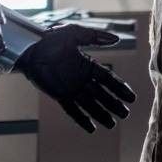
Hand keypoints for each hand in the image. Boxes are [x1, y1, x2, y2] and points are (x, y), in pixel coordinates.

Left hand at [15, 24, 135, 132]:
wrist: (29, 48)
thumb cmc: (50, 38)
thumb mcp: (75, 33)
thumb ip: (96, 37)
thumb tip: (116, 39)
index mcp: (87, 64)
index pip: (108, 78)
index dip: (120, 88)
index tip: (132, 97)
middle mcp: (81, 78)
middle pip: (102, 94)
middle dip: (114, 104)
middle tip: (125, 114)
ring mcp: (71, 88)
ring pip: (90, 104)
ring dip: (101, 114)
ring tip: (112, 124)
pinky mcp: (59, 95)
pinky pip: (73, 110)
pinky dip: (82, 119)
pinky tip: (91, 128)